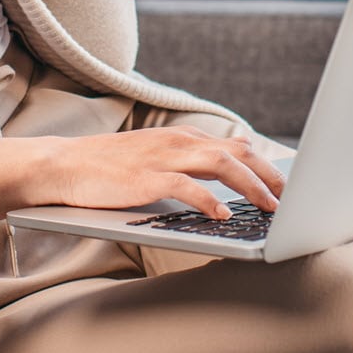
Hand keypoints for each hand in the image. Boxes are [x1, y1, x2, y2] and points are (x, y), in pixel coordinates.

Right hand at [0, 128, 286, 232]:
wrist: (63, 166)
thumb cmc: (108, 170)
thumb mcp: (155, 159)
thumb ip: (186, 167)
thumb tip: (223, 190)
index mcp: (182, 138)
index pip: (236, 145)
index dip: (266, 164)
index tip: (288, 184)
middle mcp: (178, 142)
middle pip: (239, 153)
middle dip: (270, 176)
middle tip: (290, 199)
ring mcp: (163, 158)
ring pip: (222, 165)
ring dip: (252, 186)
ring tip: (269, 207)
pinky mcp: (147, 178)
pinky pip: (188, 187)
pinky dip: (210, 201)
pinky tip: (223, 215)